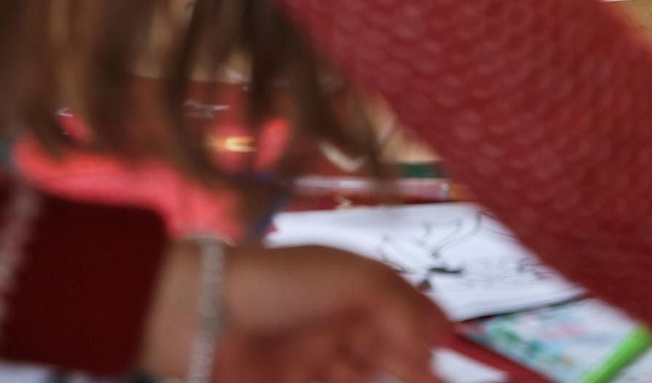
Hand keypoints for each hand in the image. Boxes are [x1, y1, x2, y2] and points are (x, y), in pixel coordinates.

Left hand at [142, 242, 448, 382]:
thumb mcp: (355, 277)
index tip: (450, 350)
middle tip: (437, 381)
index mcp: (351, 288)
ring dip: (388, 378)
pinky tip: (364, 381)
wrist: (201, 314)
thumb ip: (403, 307)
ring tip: (419, 382)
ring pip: (361, 376)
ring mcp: (312, 362)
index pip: (401, 310)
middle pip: (386, 352)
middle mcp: (335, 325)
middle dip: (414, 368)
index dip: (427, 330)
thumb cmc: (284, 281)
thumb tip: (436, 339)